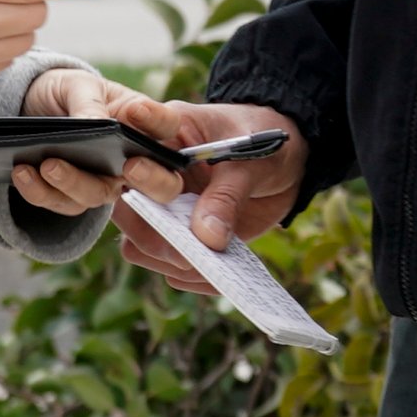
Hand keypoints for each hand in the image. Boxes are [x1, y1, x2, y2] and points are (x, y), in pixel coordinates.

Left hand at [8, 67, 186, 216]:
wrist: (28, 108)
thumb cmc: (67, 92)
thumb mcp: (77, 85)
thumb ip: (89, 102)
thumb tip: (96, 123)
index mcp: (141, 125)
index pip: (167, 126)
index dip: (159, 121)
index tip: (137, 110)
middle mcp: (130, 160)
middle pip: (160, 184)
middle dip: (150, 179)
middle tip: (129, 167)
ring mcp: (102, 183)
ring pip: (102, 196)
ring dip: (74, 183)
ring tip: (48, 165)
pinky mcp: (70, 197)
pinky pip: (62, 204)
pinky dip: (40, 191)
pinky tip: (23, 173)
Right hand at [104, 100, 305, 292]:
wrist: (289, 160)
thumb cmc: (263, 142)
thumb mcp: (249, 160)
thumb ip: (227, 195)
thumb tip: (206, 238)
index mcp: (160, 138)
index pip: (127, 164)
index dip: (141, 184)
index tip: (173, 194)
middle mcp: (153, 179)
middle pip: (128, 215)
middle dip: (157, 237)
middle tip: (194, 251)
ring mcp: (166, 212)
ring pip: (141, 248)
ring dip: (172, 263)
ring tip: (214, 266)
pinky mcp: (184, 239)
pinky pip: (172, 269)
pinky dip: (194, 278)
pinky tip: (223, 275)